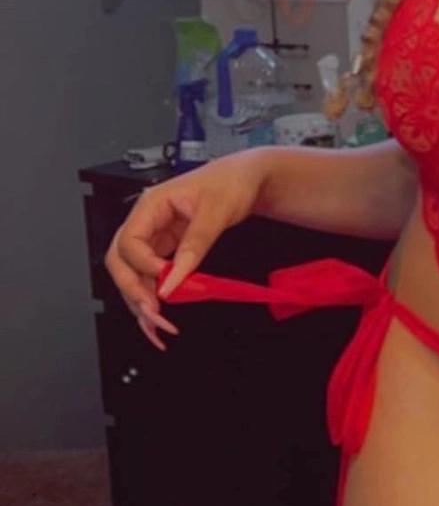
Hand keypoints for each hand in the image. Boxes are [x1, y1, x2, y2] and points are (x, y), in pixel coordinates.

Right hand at [104, 150, 267, 350]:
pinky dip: (154, 298)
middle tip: (154, 313)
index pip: (129, 240)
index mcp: (151, 205)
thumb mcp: (216, 212)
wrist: (249, 178)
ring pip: (133, 274)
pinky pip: (151, 276)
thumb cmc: (232, 182)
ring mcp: (156, 237)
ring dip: (141, 301)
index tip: (164, 281)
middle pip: (121, 261)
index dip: (142, 265)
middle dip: (133, 289)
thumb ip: (194, 246)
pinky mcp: (167, 250)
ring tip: (158, 327)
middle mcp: (147, 222)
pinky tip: (160, 319)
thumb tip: (173, 281)